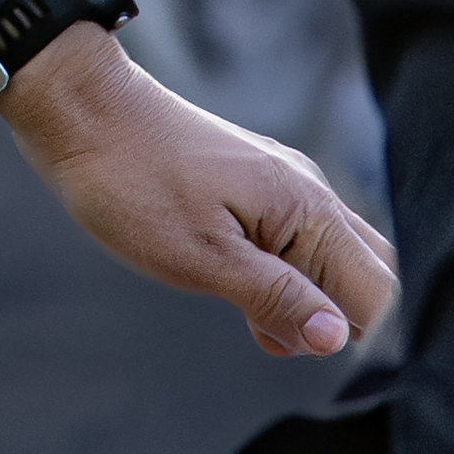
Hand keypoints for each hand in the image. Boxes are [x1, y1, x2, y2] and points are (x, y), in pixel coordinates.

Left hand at [0, 25, 393, 360]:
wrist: (76, 107)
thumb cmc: (129, 182)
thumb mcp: (199, 256)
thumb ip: (275, 297)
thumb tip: (338, 338)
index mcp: (307, 207)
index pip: (378, 293)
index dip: (353, 337)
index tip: (293, 346)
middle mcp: (307, 190)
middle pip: (365, 274)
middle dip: (333, 320)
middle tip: (267, 333)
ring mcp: (280, 184)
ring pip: (329, 260)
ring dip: (303, 301)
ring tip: (247, 317)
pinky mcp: (252, 184)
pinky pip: (295, 241)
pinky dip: (281, 277)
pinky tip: (239, 292)